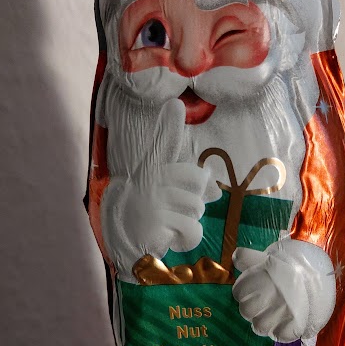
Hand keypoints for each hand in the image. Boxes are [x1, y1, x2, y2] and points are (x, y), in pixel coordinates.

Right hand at [100, 98, 218, 276]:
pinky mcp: (156, 221)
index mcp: (155, 170)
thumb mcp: (169, 195)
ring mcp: (153, 200)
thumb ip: (193, 187)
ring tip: (172, 223)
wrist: (129, 242)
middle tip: (179, 209)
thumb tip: (215, 191)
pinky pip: (193, 228)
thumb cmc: (153, 214)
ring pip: (197, 207)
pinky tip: (174, 236)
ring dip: (190, 220)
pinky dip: (188, 236)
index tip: (174, 103)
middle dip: (196, 199)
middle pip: (197, 182)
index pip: (164, 143)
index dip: (169, 123)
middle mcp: (152, 180)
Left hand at [232, 239, 335, 341]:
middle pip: (245, 312)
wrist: (326, 273)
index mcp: (263, 275)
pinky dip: (281, 332)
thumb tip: (236, 257)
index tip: (252, 291)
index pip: (238, 292)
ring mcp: (284, 311)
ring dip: (264, 323)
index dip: (243, 292)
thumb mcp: (272, 256)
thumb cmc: (295, 263)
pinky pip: (280, 336)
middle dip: (251, 309)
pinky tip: (285, 323)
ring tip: (273, 316)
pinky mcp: (297, 325)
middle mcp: (271, 293)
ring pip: (259, 327)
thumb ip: (251, 257)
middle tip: (262, 305)